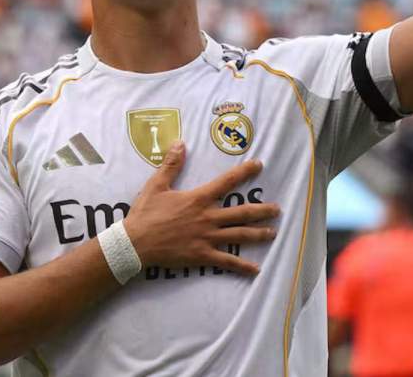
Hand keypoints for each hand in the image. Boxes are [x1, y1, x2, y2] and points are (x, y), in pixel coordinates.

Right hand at [123, 142, 279, 275]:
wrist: (135, 243)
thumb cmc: (145, 214)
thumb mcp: (157, 185)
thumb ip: (171, 165)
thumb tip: (180, 143)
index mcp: (199, 198)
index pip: (227, 182)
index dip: (244, 172)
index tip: (259, 165)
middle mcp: (208, 217)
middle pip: (242, 213)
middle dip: (262, 211)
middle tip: (277, 209)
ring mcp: (207, 238)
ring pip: (240, 235)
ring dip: (259, 234)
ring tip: (273, 233)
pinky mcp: (202, 255)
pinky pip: (227, 261)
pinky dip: (242, 266)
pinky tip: (255, 269)